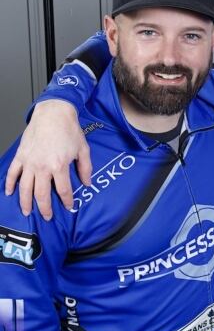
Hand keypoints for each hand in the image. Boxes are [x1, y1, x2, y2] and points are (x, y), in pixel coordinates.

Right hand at [5, 100, 90, 219]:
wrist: (53, 114)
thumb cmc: (69, 130)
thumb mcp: (83, 150)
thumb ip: (85, 168)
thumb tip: (86, 183)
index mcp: (59, 166)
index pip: (63, 190)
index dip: (67, 201)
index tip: (69, 207)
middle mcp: (42, 167)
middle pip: (42, 194)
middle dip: (45, 208)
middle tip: (47, 216)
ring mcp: (29, 162)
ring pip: (25, 188)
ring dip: (25, 202)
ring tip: (27, 212)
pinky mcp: (20, 156)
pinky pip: (12, 173)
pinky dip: (9, 184)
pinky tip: (9, 193)